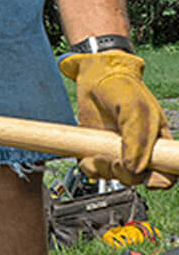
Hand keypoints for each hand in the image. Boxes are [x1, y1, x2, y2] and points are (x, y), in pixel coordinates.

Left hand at [60, 50, 174, 188]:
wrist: (94, 74)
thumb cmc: (122, 86)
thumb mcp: (135, 109)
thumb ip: (137, 139)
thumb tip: (134, 169)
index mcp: (157, 142)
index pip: (167, 171)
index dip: (161, 180)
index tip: (149, 180)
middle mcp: (138, 149)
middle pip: (139, 178)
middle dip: (128, 176)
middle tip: (116, 163)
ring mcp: (117, 149)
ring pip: (116, 175)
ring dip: (107, 172)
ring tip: (98, 156)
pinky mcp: (96, 147)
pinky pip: (95, 169)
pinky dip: (90, 168)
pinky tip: (87, 158)